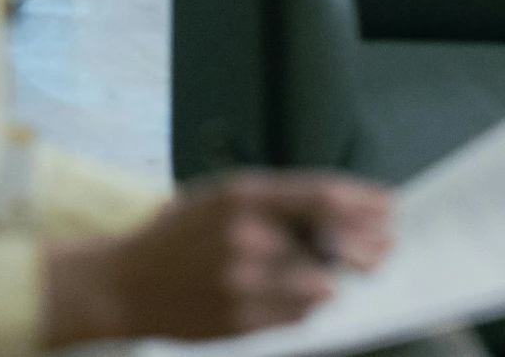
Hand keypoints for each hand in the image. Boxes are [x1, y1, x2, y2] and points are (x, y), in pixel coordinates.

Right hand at [44, 173, 392, 346]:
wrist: (128, 281)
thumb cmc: (178, 234)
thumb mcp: (220, 196)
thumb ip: (274, 204)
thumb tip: (337, 215)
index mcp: (240, 195)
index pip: (320, 196)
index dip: (362, 201)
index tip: (387, 205)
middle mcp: (246, 236)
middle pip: (330, 241)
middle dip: (366, 244)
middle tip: (385, 245)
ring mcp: (246, 283)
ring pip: (322, 284)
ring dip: (342, 277)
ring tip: (354, 270)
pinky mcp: (244, 321)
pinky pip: (299, 315)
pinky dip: (313, 303)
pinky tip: (313, 293)